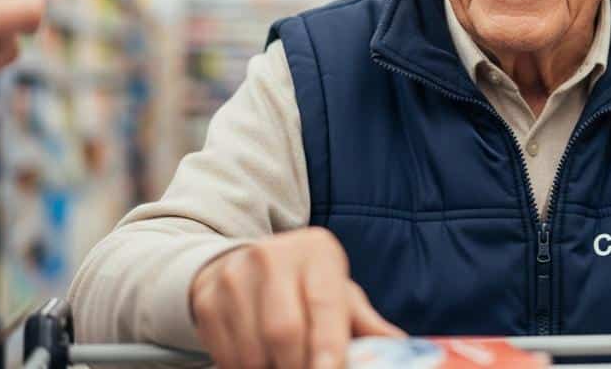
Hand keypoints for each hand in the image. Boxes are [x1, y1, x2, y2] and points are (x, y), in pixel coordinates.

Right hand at [190, 227, 403, 368]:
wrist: (244, 264)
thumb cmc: (306, 285)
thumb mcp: (339, 293)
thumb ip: (366, 324)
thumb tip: (402, 350)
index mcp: (316, 252)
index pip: (324, 305)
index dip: (328, 348)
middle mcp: (272, 257)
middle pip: (284, 332)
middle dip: (298, 368)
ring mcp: (234, 277)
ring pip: (252, 350)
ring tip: (285, 366)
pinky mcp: (207, 300)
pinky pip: (227, 354)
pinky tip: (261, 363)